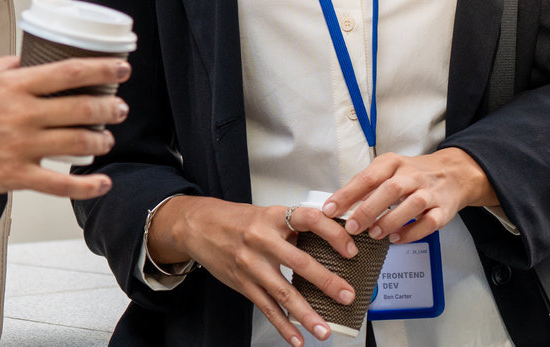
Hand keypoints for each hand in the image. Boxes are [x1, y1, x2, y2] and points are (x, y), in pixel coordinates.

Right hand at [0, 55, 130, 199]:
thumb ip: (7, 66)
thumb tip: (29, 58)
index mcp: (15, 86)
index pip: (69, 72)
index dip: (102, 70)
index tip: (120, 69)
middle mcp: (23, 114)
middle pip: (83, 108)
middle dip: (110, 108)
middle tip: (119, 107)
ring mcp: (22, 146)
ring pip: (77, 143)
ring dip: (101, 140)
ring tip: (107, 138)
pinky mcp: (16, 176)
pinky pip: (59, 183)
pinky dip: (86, 185)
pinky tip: (100, 183)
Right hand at [147, 197, 358, 346]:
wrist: (198, 226)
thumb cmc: (236, 220)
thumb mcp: (267, 214)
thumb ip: (294, 228)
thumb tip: (329, 242)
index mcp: (273, 217)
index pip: (309, 219)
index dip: (333, 234)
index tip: (351, 249)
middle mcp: (262, 240)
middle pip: (299, 262)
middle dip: (326, 282)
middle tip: (347, 296)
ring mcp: (251, 264)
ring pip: (283, 293)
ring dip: (306, 314)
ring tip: (324, 330)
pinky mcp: (243, 284)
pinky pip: (266, 308)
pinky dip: (283, 326)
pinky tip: (296, 338)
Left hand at [324, 149, 494, 244]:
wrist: (453, 173)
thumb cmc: (412, 175)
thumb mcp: (389, 171)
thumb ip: (368, 186)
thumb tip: (339, 205)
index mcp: (393, 163)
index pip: (368, 176)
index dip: (347, 194)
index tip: (329, 209)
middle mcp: (412, 175)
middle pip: (391, 189)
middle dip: (369, 209)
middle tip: (352, 227)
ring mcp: (430, 192)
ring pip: (412, 204)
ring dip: (391, 220)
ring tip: (374, 234)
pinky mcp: (444, 209)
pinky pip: (430, 222)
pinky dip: (412, 232)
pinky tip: (396, 239)